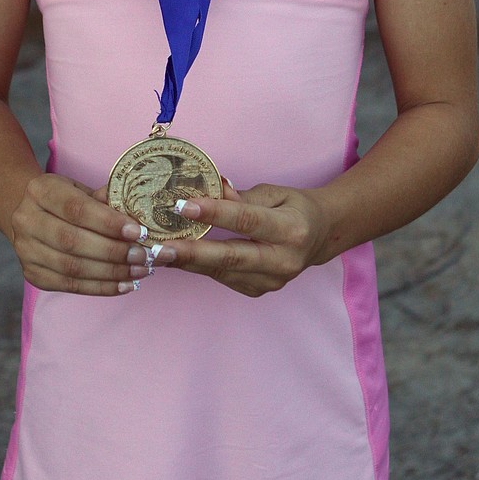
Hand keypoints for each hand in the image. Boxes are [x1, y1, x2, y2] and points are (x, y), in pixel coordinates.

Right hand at [10, 172, 162, 295]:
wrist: (30, 213)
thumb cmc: (65, 199)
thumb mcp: (82, 189)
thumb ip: (106, 200)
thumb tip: (140, 218)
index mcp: (40, 191)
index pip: (76, 209)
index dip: (108, 223)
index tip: (138, 232)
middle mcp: (26, 220)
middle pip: (72, 241)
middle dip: (114, 252)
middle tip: (144, 256)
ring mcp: (26, 250)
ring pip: (72, 267)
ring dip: (112, 272)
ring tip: (140, 272)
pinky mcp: (33, 274)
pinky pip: (70, 286)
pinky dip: (101, 287)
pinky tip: (125, 285)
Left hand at [162, 183, 336, 296]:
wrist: (322, 235)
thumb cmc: (295, 207)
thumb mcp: (274, 192)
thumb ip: (241, 196)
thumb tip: (210, 188)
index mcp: (290, 229)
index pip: (245, 220)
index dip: (213, 214)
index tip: (181, 206)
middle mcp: (283, 260)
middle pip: (230, 257)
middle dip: (190, 253)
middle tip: (158, 248)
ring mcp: (272, 281)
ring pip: (222, 272)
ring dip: (187, 263)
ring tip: (156, 253)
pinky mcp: (259, 291)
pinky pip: (223, 278)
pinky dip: (198, 268)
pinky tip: (175, 259)